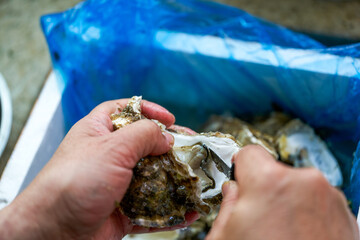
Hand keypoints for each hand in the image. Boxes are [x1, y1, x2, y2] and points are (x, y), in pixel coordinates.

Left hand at [0, 99, 197, 239]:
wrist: (53, 231)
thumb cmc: (74, 181)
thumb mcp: (112, 148)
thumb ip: (143, 136)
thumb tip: (166, 137)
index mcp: (99, 131)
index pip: (126, 110)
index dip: (148, 110)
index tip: (170, 119)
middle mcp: (108, 156)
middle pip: (145, 146)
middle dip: (169, 149)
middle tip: (191, 149)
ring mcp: (116, 184)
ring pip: (151, 178)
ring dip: (174, 181)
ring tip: (195, 181)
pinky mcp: (122, 210)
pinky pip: (151, 209)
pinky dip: (169, 212)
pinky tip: (187, 213)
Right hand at [207, 145, 358, 239]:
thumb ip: (227, 206)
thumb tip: (233, 191)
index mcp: (272, 184)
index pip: (249, 153)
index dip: (240, 168)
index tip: (239, 183)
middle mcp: (308, 184)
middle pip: (275, 173)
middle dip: (265, 192)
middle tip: (259, 223)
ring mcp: (332, 201)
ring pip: (298, 189)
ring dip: (289, 205)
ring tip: (282, 238)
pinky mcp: (349, 219)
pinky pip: (318, 205)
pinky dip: (308, 218)